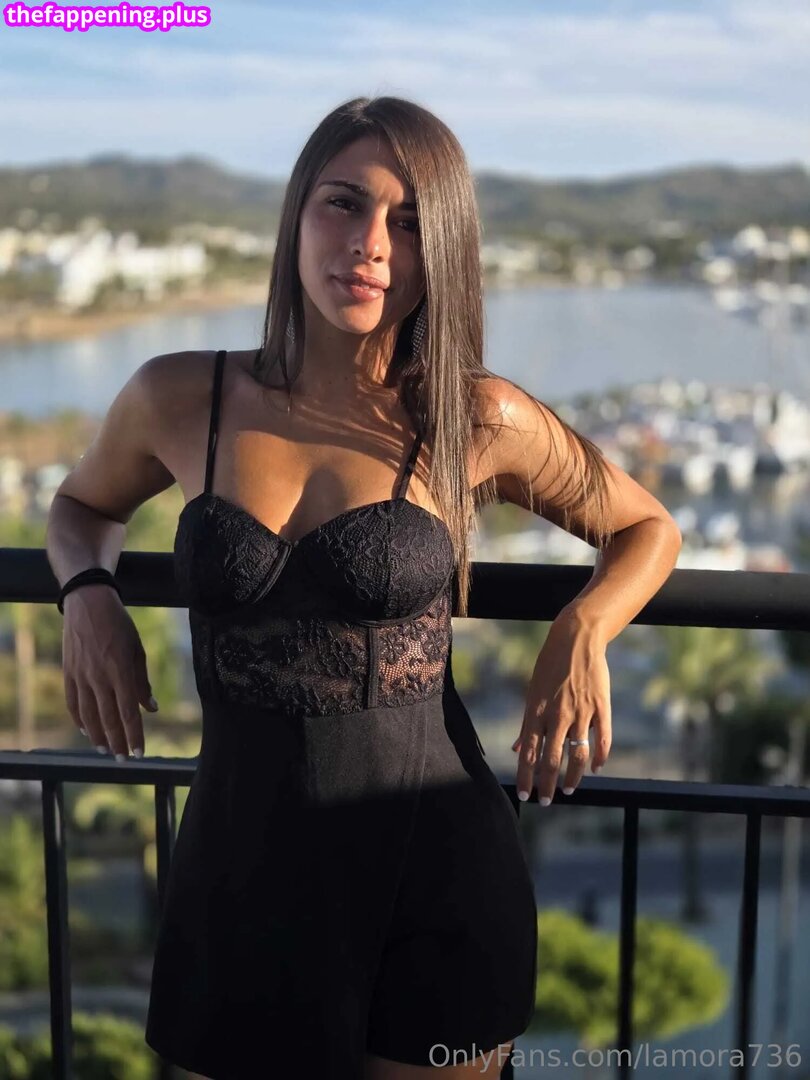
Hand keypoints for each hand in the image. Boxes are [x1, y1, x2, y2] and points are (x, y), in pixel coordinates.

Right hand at [62, 585, 157, 758]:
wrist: (88, 603)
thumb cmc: (119, 625)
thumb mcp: (138, 650)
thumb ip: (143, 682)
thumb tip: (152, 708)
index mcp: (121, 671)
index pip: (129, 712)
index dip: (134, 735)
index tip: (139, 753)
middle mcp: (99, 677)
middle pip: (108, 719)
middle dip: (117, 742)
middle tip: (123, 759)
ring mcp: (81, 676)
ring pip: (89, 715)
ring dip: (98, 736)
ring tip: (106, 750)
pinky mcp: (68, 673)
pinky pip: (73, 703)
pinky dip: (79, 720)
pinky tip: (87, 730)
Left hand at [511, 610, 611, 803]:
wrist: (576, 639)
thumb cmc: (550, 666)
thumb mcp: (533, 693)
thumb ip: (528, 725)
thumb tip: (517, 749)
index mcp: (537, 711)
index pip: (529, 752)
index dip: (527, 776)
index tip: (525, 795)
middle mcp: (558, 715)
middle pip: (552, 759)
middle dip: (548, 784)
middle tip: (548, 801)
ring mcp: (581, 712)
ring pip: (577, 754)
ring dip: (572, 776)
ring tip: (568, 789)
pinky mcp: (601, 707)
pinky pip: (603, 739)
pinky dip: (600, 757)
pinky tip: (596, 768)